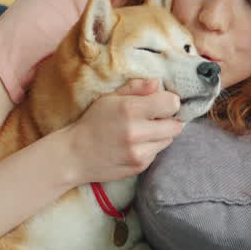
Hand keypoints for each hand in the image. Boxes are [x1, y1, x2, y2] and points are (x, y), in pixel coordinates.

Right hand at [66, 78, 183, 183]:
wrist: (75, 155)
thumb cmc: (93, 122)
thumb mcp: (110, 99)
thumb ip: (136, 88)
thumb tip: (158, 83)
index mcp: (129, 109)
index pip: (171, 103)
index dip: (168, 101)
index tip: (160, 103)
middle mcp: (137, 132)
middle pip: (176, 125)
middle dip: (168, 120)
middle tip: (153, 118)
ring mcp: (139, 152)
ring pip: (168, 140)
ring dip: (160, 134)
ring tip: (141, 131)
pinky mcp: (139, 166)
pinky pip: (157, 153)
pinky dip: (150, 147)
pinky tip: (134, 145)